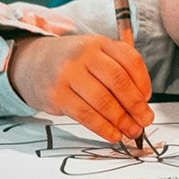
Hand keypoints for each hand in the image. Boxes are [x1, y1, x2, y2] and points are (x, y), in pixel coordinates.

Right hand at [7, 34, 153, 143]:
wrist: (30, 64)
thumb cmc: (71, 63)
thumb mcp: (94, 54)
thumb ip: (118, 69)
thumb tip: (142, 101)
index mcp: (98, 43)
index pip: (130, 60)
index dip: (143, 82)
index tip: (147, 99)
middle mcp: (84, 55)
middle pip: (118, 82)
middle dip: (136, 105)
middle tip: (145, 120)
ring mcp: (68, 74)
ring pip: (103, 101)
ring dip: (122, 120)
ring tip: (132, 131)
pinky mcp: (57, 95)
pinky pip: (86, 115)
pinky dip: (104, 128)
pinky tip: (113, 135)